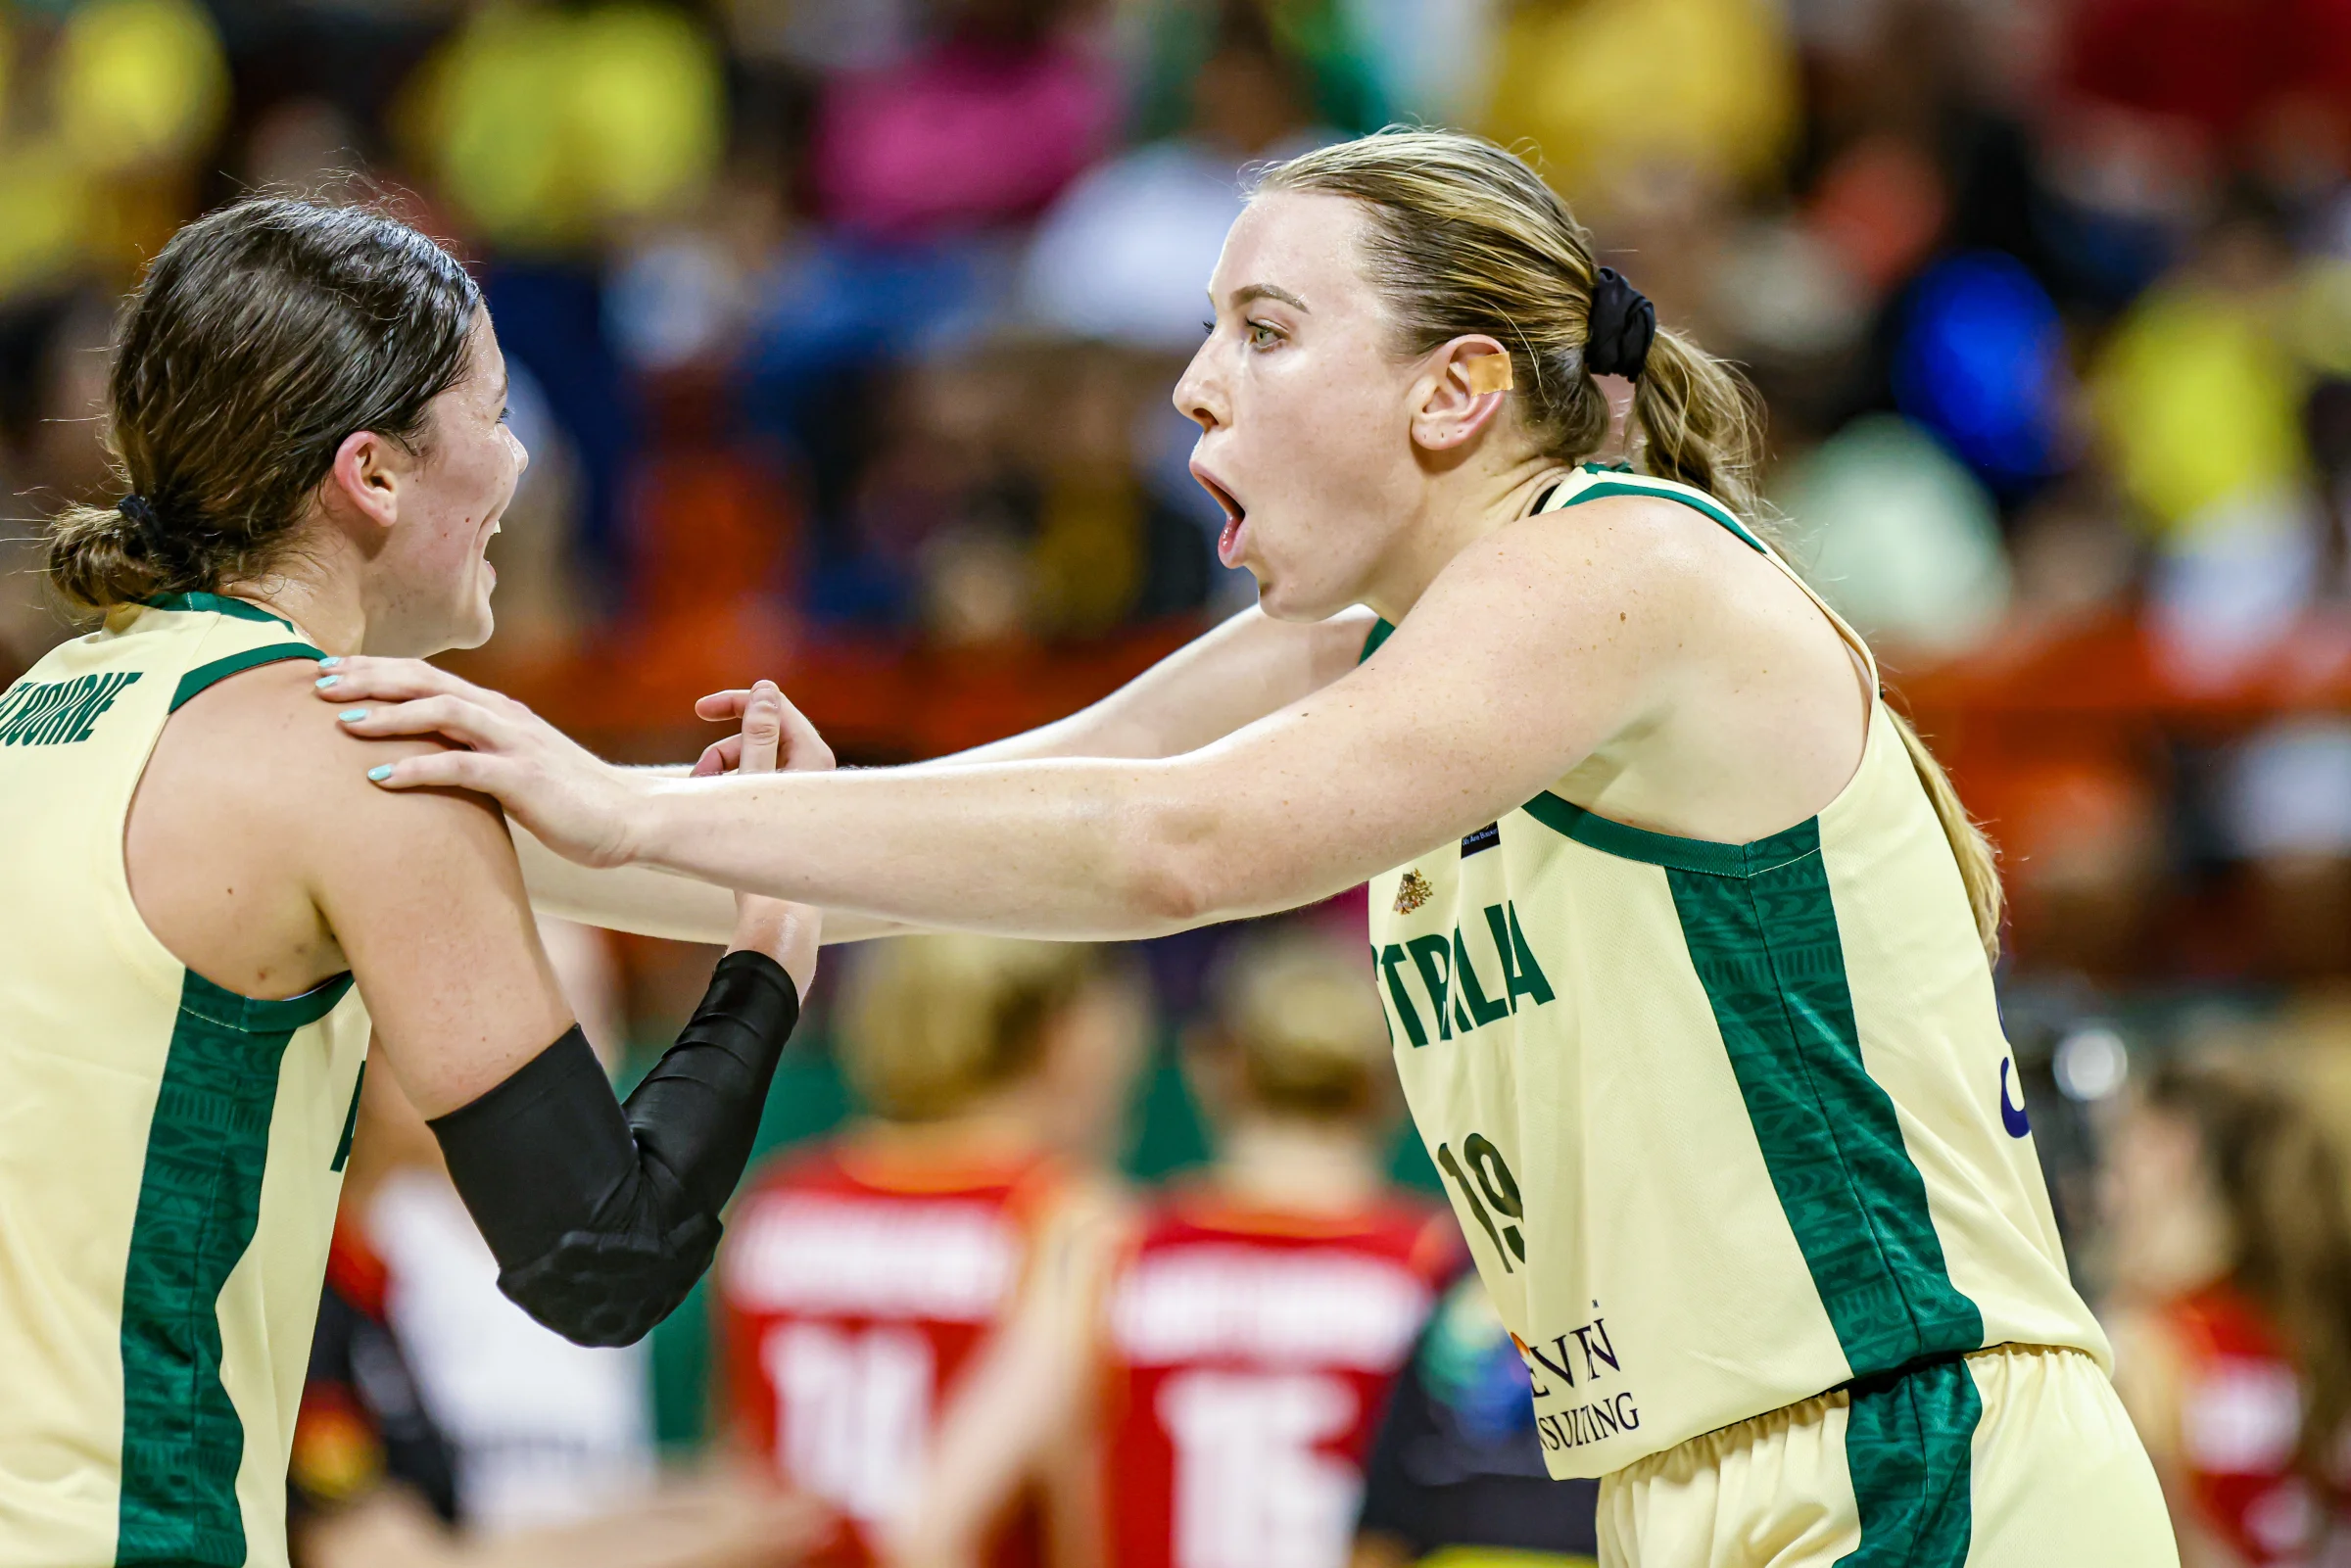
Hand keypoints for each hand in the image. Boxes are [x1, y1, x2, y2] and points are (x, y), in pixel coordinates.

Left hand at [321, 658, 647, 867]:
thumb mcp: (514, 765)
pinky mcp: (523, 779)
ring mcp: (514, 744)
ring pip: (441, 712)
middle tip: (318, 683)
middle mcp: (502, 716)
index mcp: (497, 710)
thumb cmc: (567, 799)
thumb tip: (427, 759)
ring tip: (340, 722)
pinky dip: (416, 768)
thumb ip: (475, 753)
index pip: (427, 676)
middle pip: (426, 680)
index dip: (376, 670)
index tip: (329, 673)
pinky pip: (461, 767)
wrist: (628, 818)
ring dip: (388, 714)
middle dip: (369, 678)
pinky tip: (377, 776)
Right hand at [710, 679, 824, 994]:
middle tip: (696, 774)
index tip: (698, 710)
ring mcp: (801, 796)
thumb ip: (758, 736)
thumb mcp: (752, 787)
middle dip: (723, 749)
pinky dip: (730, 791)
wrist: (775, 920)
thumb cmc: (766, 857)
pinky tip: (713, 813)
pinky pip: (755, 785)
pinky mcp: (787, 816)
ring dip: (721, 773)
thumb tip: (766, 689)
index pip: (775, 708)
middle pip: (761, 735)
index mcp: (814, 762)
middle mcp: (813, 775)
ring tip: (702, 803)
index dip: (737, 703)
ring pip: (753, 762)